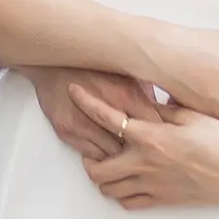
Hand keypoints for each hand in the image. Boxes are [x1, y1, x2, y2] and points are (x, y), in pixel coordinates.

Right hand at [33, 67, 157, 163]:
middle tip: (149, 153)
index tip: (166, 140)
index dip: (162, 136)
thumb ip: (146, 93)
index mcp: (127, 95)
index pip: (155, 127)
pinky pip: (91, 155)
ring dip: (120, 157)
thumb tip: (167, 110)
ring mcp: (85, 122)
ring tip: (127, 155)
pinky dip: (101, 155)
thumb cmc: (93, 65)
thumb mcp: (126, 73)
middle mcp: (107, 110)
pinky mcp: (67, 129)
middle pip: (134, 147)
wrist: (52, 61)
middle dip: (143, 152)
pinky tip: (106, 149)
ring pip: (112, 155)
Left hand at [81, 99, 218, 210]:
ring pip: (110, 189)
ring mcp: (153, 186)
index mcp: (152, 137)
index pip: (107, 118)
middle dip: (88, 155)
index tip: (74, 92)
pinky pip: (130, 203)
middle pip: (97, 168)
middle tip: (93, 143)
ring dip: (105, 176)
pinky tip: (131, 179)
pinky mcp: (164, 200)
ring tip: (111, 162)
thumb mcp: (193, 115)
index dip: (86, 103)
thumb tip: (143, 101)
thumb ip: (163, 109)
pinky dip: (123, 192)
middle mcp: (146, 164)